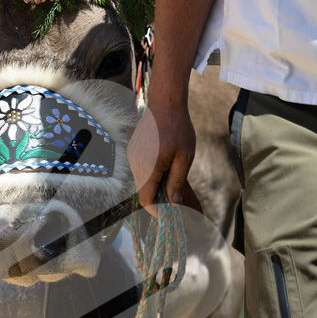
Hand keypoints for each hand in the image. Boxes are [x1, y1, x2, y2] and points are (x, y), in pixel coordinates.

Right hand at [127, 99, 200, 216]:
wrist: (165, 104)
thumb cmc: (178, 129)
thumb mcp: (184, 158)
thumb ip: (177, 182)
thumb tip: (173, 203)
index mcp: (148, 168)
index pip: (146, 199)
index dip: (156, 210)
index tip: (169, 213)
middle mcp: (135, 164)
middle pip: (143, 191)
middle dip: (158, 197)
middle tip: (175, 196)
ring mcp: (132, 156)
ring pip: (142, 180)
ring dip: (155, 183)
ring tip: (172, 174)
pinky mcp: (132, 150)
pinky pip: (140, 168)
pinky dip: (151, 172)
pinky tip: (164, 162)